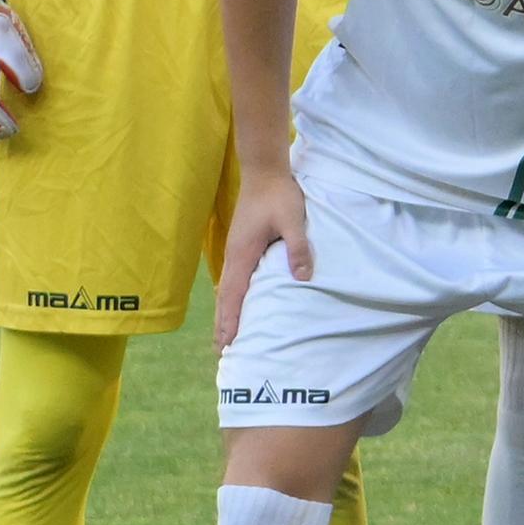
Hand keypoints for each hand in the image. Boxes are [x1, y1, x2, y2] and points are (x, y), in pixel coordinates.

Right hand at [212, 166, 313, 347]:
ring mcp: (236, 252)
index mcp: (243, 254)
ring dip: (225, 313)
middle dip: (223, 324)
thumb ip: (297, 248)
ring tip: (224, 336)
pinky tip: (235, 305)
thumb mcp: (292, 221)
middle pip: (225, 298)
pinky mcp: (241, 247)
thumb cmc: (279, 196)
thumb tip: (302, 278)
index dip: (230, 320)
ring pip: (227, 290)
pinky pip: (234, 280)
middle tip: (221, 351)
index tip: (226, 343)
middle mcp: (234, 257)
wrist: (265, 173)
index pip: (234, 295)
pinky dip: (231, 299)